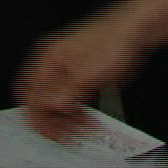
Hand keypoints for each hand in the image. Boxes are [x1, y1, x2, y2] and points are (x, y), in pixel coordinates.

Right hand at [17, 15, 148, 142]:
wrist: (136, 31)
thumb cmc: (112, 41)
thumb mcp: (85, 73)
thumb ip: (66, 94)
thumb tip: (52, 109)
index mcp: (49, 59)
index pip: (31, 93)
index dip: (36, 115)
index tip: (47, 131)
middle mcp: (56, 65)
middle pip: (43, 100)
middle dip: (52, 119)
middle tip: (63, 135)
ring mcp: (71, 71)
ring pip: (60, 102)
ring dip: (67, 119)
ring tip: (78, 130)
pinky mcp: (85, 77)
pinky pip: (75, 100)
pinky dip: (78, 112)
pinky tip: (86, 121)